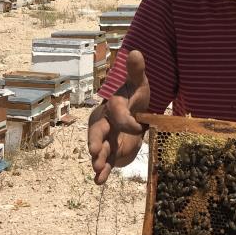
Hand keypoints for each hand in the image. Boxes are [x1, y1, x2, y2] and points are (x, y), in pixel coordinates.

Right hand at [87, 50, 150, 184]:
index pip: (116, 113)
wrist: (136, 113)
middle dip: (95, 141)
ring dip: (98, 159)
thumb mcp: (139, 84)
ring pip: (99, 149)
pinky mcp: (111, 152)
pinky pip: (105, 162)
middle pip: (96, 131)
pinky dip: (103, 172)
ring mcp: (106, 139)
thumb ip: (136, 71)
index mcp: (111, 105)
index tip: (140, 125)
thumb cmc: (136, 97)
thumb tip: (135, 51)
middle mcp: (104, 122)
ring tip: (97, 170)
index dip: (127, 120)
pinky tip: (100, 182)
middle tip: (95, 151)